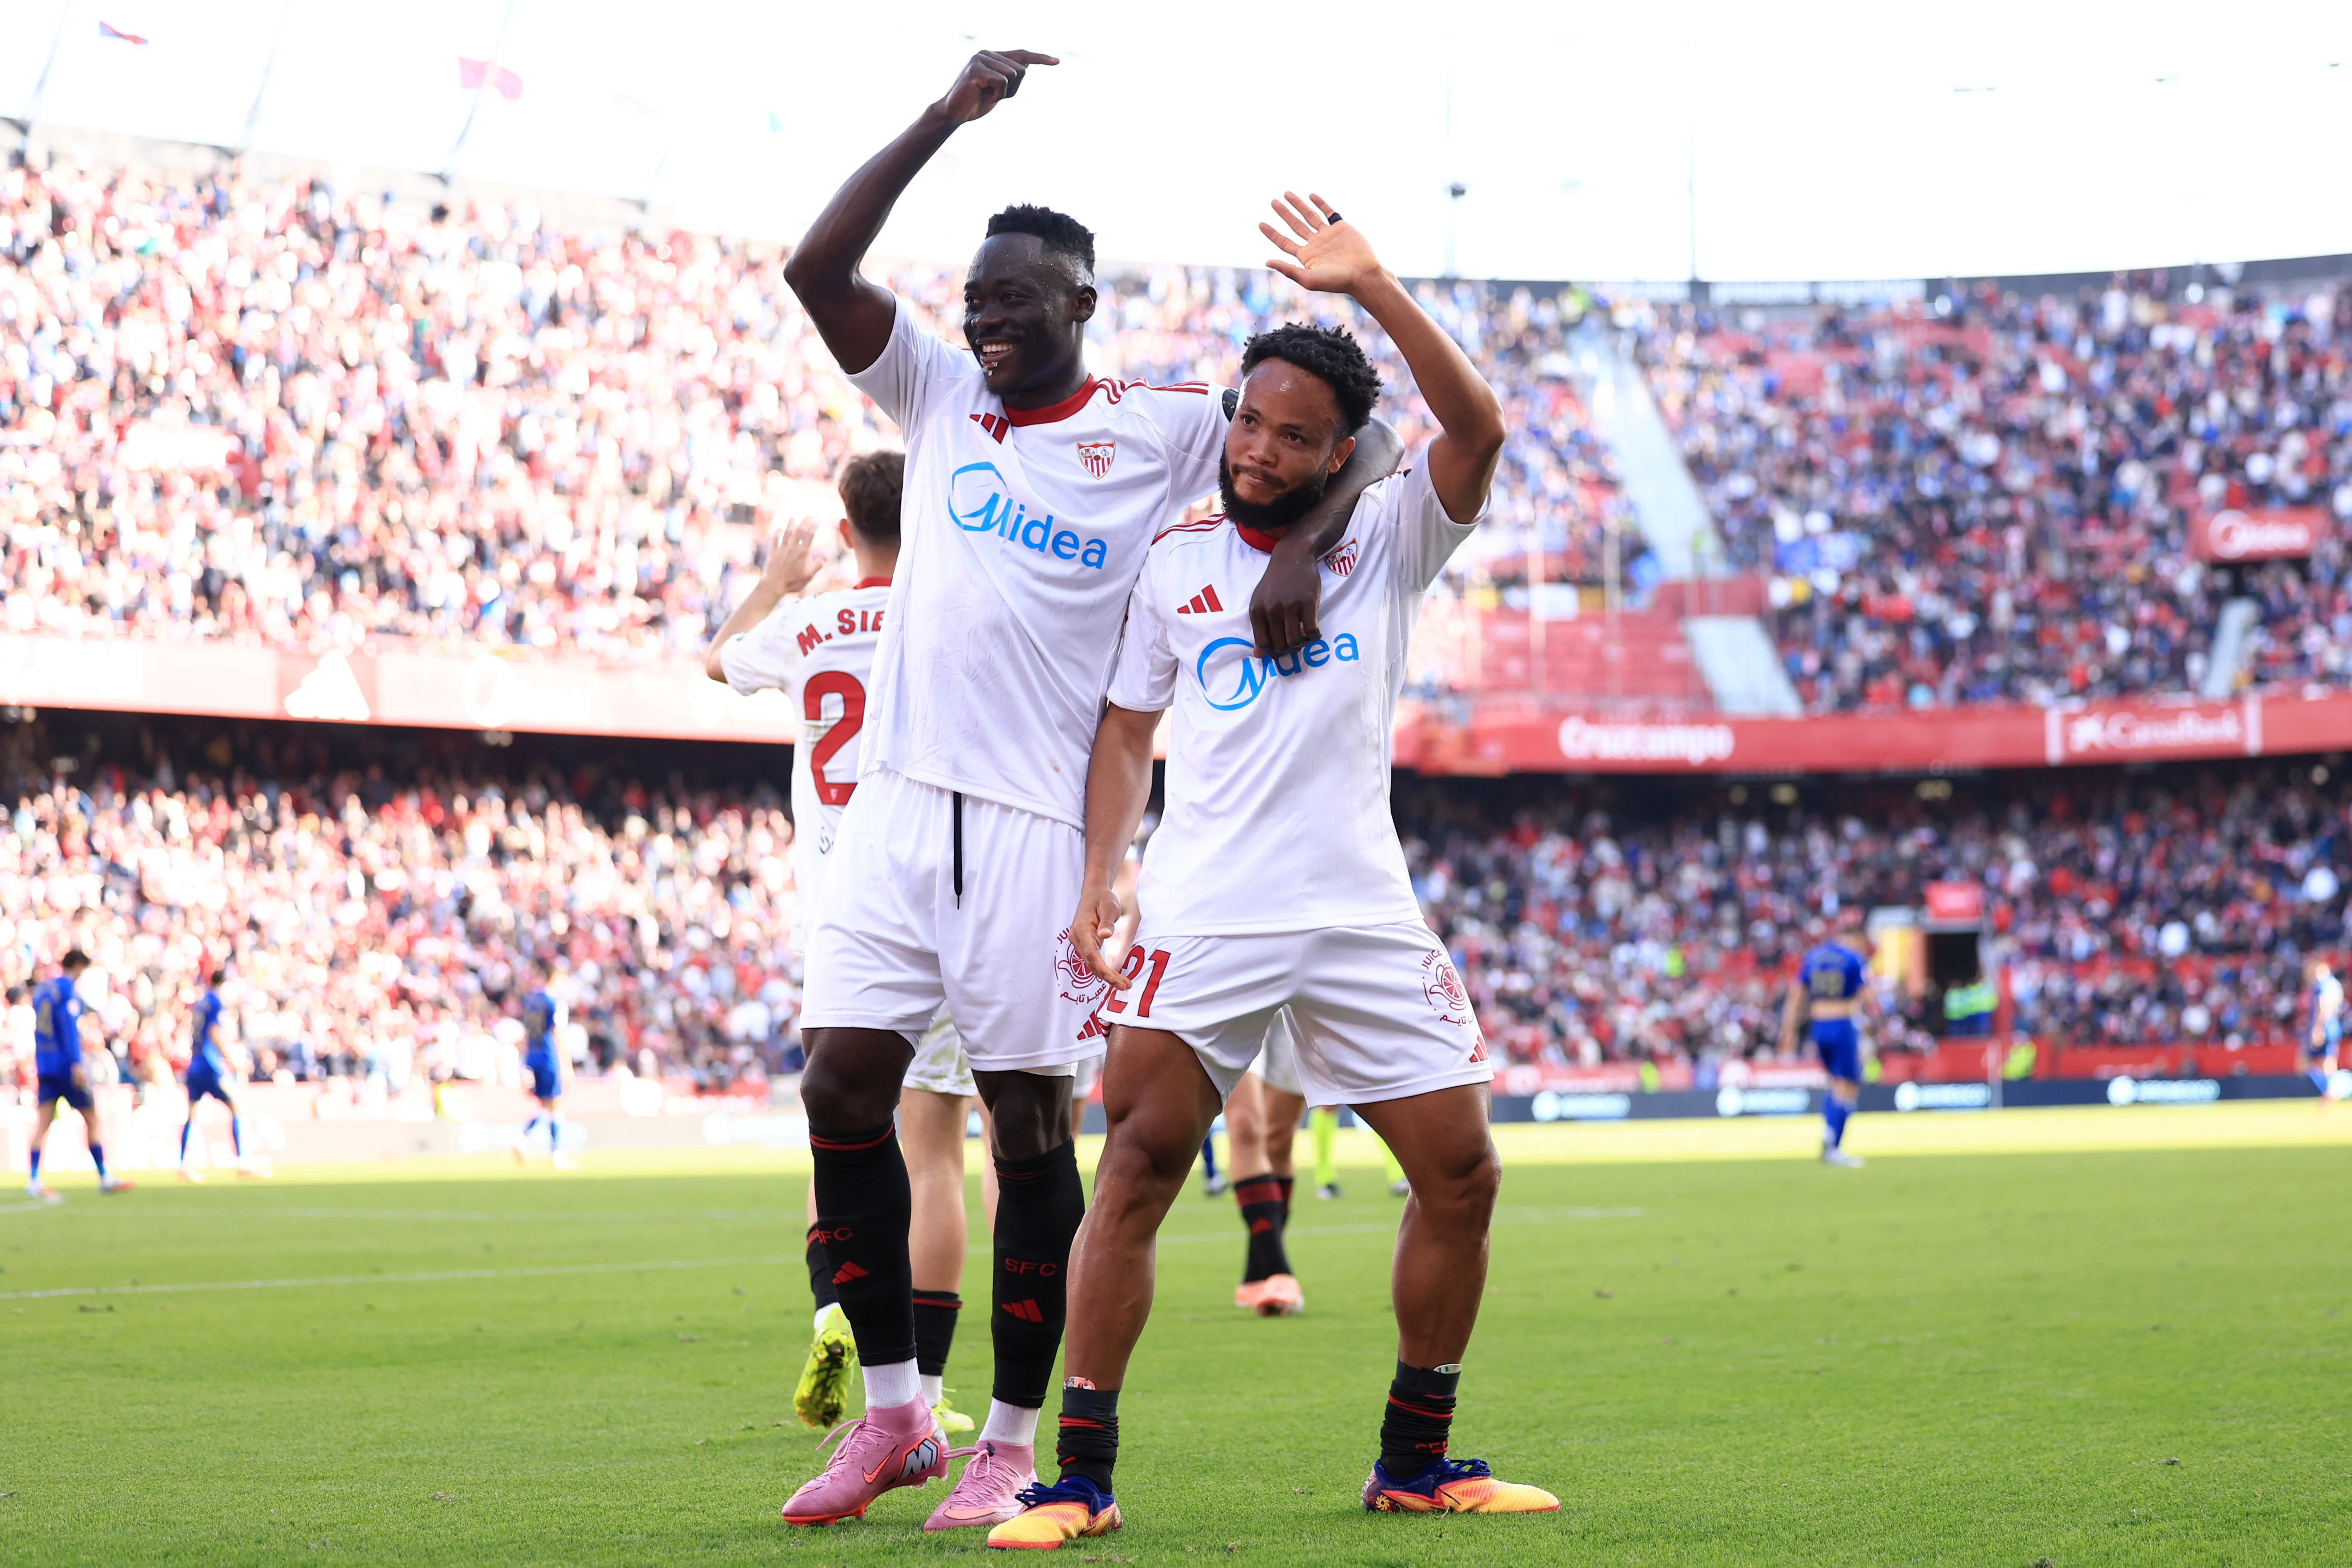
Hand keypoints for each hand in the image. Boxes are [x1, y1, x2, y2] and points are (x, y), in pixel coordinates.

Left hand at [759, 516, 824, 596]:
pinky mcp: (773, 552)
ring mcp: (782, 549)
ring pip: (786, 533)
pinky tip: (779, 529)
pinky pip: (775, 539)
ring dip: (790, 524)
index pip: (809, 536)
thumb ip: (818, 565)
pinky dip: (777, 533)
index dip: (813, 527)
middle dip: (804, 522)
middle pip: (799, 531)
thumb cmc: (793, 582)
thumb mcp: (809, 576)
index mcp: (803, 553)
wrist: (774, 585)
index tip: (816, 522)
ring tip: (792, 518)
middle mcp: (792, 548)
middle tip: (808, 516)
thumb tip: (825, 556)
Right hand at [937, 49, 1058, 123]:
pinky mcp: (976, 68)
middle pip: (1021, 69)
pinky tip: (982, 96)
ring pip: (1013, 75)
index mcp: (992, 56)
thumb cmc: (975, 103)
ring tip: (986, 95)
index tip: (1057, 62)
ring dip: (1004, 92)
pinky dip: (997, 94)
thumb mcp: (998, 89)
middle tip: (993, 96)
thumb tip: (1025, 65)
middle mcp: (986, 53)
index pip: (1021, 55)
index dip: (1040, 58)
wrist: (953, 114)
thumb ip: (1009, 76)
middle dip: (1013, 89)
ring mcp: (980, 59)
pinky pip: (1002, 81)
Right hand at [1070, 884, 1129, 987]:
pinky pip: (1093, 960)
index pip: (1092, 956)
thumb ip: (1107, 921)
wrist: (1095, 892)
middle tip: (1126, 986)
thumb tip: (1105, 935)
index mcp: (1081, 930)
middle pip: (1092, 964)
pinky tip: (1115, 976)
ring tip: (1124, 984)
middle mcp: (1077, 939)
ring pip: (1092, 964)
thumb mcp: (1109, 906)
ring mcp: (1080, 942)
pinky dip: (1104, 969)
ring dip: (1107, 975)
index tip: (1117, 981)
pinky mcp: (1085, 944)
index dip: (1104, 971)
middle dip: (1108, 977)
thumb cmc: (1103, 898)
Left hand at [1249, 542, 1321, 656]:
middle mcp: (1271, 610)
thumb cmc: (1276, 581)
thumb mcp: (1261, 602)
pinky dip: (1314, 637)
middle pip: (1279, 646)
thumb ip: (1259, 627)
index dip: (1273, 654)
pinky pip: (1311, 631)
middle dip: (1289, 650)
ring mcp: (1289, 606)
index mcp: (1257, 611)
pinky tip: (1315, 632)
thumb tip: (1258, 655)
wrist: (1292, 556)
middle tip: (1296, 643)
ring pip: (1294, 641)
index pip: (1263, 644)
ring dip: (1301, 645)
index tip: (1282, 651)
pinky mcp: (1307, 603)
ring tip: (1304, 637)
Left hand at [1260, 192, 1383, 297]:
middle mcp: (1315, 244)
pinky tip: (1311, 195)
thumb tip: (1267, 262)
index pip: (1284, 242)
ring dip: (1298, 205)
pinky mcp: (1341, 227)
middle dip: (1283, 214)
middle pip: (1295, 226)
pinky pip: (1329, 212)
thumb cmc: (1337, 281)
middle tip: (1273, 202)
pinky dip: (1320, 203)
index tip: (1260, 224)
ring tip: (1286, 194)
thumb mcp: (1308, 278)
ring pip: (1309, 216)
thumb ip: (1288, 270)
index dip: (1272, 233)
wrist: (1363, 274)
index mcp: (1306, 257)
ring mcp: (1328, 235)